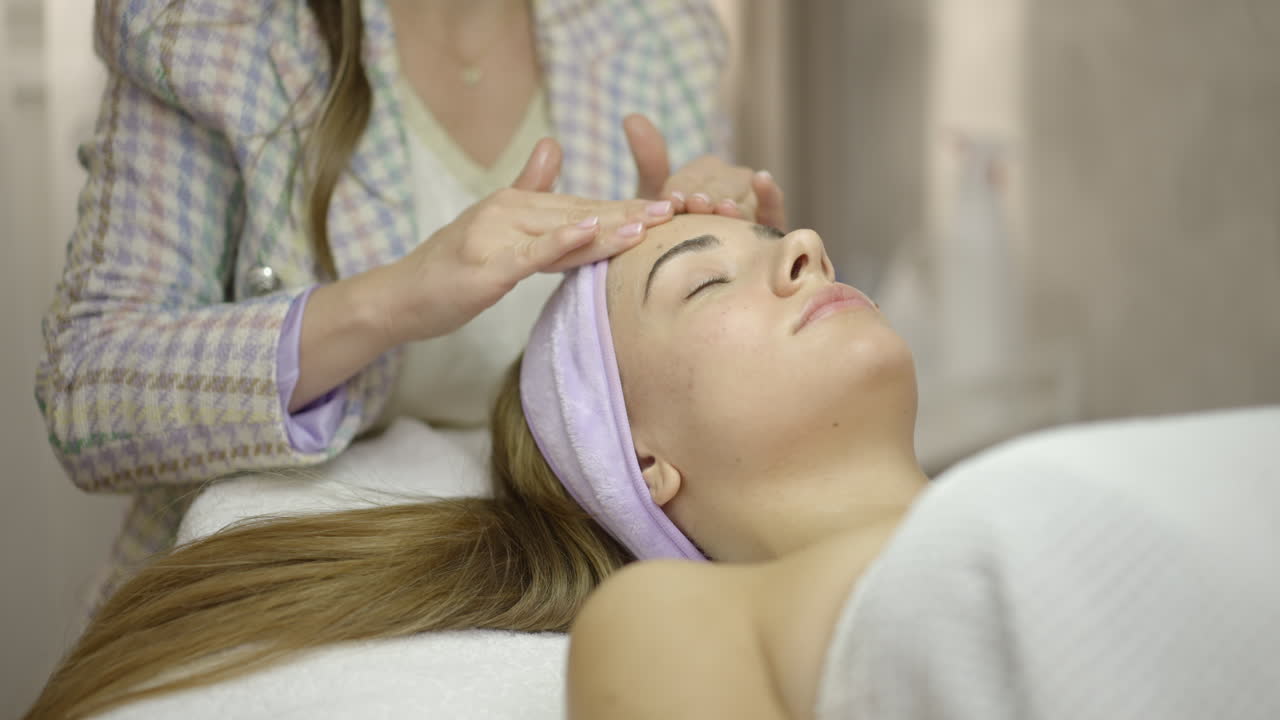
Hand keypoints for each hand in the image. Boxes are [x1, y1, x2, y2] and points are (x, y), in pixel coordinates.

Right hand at [385, 138, 675, 343]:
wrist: (400, 297)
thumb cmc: (450, 269)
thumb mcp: (494, 226)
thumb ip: (526, 188)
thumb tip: (553, 144)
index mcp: (514, 204)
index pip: (578, 206)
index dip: (622, 207)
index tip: (664, 208)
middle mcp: (506, 211)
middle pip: (578, 214)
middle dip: (628, 215)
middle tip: (673, 213)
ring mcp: (494, 236)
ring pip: (562, 231)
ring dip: (607, 228)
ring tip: (649, 225)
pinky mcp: (486, 265)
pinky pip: (530, 253)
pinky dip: (561, 243)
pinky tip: (590, 234)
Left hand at [624, 113, 786, 229]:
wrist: (686, 273)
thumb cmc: (672, 235)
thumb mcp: (656, 200)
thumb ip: (650, 161)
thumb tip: (631, 117)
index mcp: (706, 171)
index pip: (694, 175)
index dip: (682, 187)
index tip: (670, 200)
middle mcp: (731, 181)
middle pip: (720, 184)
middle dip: (706, 195)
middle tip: (694, 206)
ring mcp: (752, 203)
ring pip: (743, 197)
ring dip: (731, 203)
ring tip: (721, 208)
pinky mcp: (770, 227)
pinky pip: (773, 207)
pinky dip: (769, 193)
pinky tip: (762, 180)